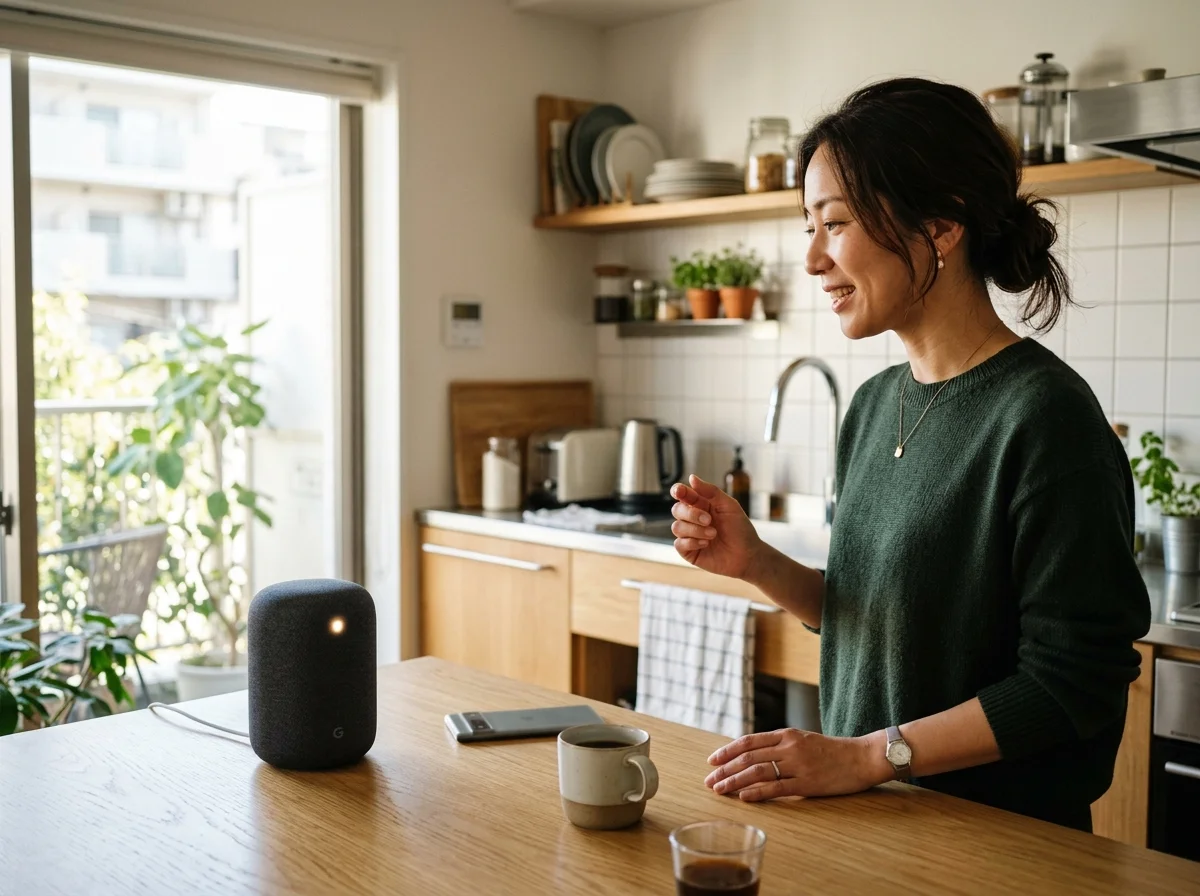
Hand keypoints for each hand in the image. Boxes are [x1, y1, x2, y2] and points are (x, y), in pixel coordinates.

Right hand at [670, 475, 763, 579]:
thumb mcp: (729, 505)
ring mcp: (689, 535)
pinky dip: (692, 542)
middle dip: (691, 514)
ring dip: (695, 530)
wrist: (747, 555)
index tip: (680, 491)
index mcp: (701, 505)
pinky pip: (679, 544)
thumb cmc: (740, 529)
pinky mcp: (689, 551)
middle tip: (709, 520)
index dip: (678, 491)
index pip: (683, 495)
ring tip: (713, 534)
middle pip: (677, 510)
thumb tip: (691, 478)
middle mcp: (692, 519)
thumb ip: (710, 491)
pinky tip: (706, 544)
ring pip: (677, 527)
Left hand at [704, 728, 891, 800]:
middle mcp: (788, 747)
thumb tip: (751, 756)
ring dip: (735, 781)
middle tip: (709, 780)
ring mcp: (797, 765)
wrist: (861, 757)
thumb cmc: (831, 751)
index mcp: (786, 734)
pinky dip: (757, 792)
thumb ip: (779, 746)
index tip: (711, 761)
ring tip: (720, 790)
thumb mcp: (802, 740)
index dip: (727, 751)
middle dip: (725, 769)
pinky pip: (777, 788)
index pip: (748, 741)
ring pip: (758, 772)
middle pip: (748, 757)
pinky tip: (743, 797)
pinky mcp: (807, 783)